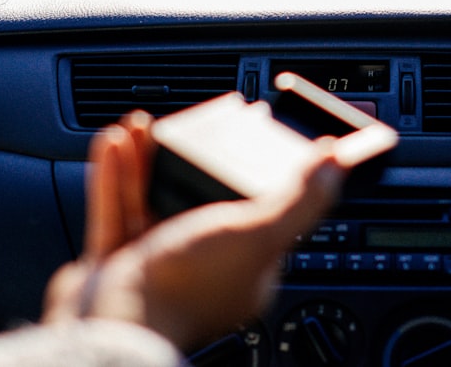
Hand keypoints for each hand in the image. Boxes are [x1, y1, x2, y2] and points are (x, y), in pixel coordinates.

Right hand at [43, 111, 344, 351]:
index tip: (237, 133)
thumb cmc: (188, 288)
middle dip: (185, 157)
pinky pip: (116, 208)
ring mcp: (156, 262)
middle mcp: (202, 263)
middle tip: (178, 126)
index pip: (254, 206)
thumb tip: (336, 162)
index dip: (244, 169)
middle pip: (196, 196)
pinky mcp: (116, 260)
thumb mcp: (259, 232)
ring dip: (145, 158)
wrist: (114, 325)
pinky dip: (115, 176)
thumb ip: (300, 198)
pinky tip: (115, 144)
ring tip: (141, 126)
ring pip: (151, 197)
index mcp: (244, 261)